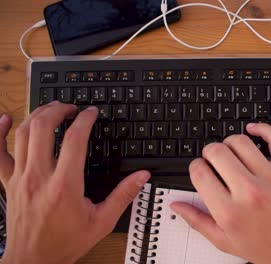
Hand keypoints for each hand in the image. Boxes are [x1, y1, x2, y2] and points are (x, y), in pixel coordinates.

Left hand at [0, 102, 149, 263]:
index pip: (74, 139)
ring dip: (37, 115)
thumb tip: (141, 177)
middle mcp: (39, 177)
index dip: (85, 119)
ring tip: (51, 110)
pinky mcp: (9, 182)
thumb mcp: (101, 221)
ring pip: (22, 134)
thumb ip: (123, 196)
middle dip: (58, 109)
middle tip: (71, 108)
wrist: (33, 261)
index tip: (91, 113)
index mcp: (65, 185)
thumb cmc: (64, 243)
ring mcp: (20, 178)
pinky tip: (4, 119)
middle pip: (43, 128)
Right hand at [171, 123, 270, 263]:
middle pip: (216, 151)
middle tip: (214, 161)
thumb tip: (177, 205)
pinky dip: (262, 128)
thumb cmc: (267, 249)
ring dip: (230, 142)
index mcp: (229, 212)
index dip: (196, 168)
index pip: (199, 172)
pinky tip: (253, 130)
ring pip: (240, 141)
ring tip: (231, 153)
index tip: (201, 171)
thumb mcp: (225, 242)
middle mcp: (249, 192)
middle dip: (209, 153)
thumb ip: (197, 221)